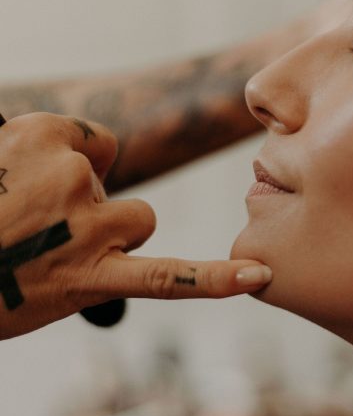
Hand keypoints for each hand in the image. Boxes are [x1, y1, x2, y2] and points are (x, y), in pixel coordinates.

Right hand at [0, 112, 271, 338]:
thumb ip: (39, 150)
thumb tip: (90, 160)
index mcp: (44, 135)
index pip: (97, 143)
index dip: (75, 171)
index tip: (42, 193)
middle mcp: (72, 175)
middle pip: (116, 186)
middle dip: (85, 210)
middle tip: (33, 234)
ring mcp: (86, 227)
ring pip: (138, 222)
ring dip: (108, 238)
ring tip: (53, 257)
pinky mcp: (95, 277)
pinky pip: (168, 277)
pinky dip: (213, 280)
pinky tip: (255, 277)